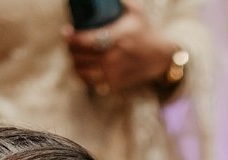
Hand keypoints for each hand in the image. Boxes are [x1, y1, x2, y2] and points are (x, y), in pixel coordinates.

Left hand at [65, 2, 179, 95]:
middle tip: (70, 43)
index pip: (85, 41)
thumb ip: (121, 1)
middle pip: (80, 57)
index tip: (67, 31)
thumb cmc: (146, 32)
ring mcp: (113, 73)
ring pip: (82, 72)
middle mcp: (114, 58)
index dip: (71, 37)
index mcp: (117, 38)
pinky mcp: (114, 84)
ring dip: (75, 63)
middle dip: (71, 49)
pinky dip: (83, 76)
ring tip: (74, 55)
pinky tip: (82, 69)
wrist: (161, 57)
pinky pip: (91, 83)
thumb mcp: (137, 12)